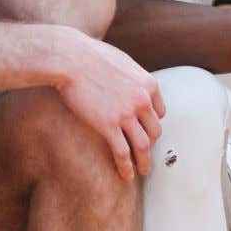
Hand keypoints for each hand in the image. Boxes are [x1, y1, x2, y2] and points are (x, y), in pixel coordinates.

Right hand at [52, 30, 163, 180]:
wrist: (71, 59)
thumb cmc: (90, 55)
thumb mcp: (121, 61)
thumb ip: (130, 76)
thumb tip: (128, 81)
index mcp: (148, 85)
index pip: (159, 112)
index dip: (153, 124)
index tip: (147, 133)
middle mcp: (143, 101)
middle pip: (154, 131)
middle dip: (151, 145)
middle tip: (146, 155)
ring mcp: (127, 115)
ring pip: (142, 146)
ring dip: (144, 161)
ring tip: (143, 171)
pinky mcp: (108, 125)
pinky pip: (122, 152)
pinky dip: (126, 166)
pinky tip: (126, 175)